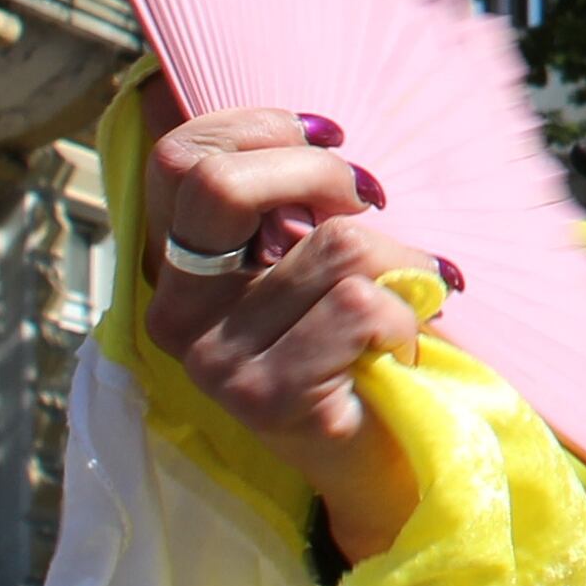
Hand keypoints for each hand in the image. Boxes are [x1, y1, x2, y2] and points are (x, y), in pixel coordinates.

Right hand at [142, 95, 445, 563]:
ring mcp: (216, 361)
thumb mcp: (313, 254)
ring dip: (399, 257)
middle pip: (220, 185)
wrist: (390, 458)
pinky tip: (400, 347)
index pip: (181, 157)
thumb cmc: (359, 339)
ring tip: (399, 299)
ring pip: (333, 243)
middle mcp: (178, 314)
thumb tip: (319, 130)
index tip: (325, 141)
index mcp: (179, 269)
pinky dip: (407, 313)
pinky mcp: (267, 398)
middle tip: (366, 206)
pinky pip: (362, 305)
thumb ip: (292, 202)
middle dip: (320, 175)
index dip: (261, 127)